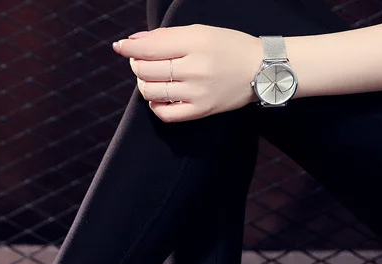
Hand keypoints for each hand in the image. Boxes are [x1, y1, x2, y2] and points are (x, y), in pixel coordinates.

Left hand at [113, 24, 262, 122]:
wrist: (261, 70)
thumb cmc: (229, 47)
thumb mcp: (201, 32)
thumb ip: (167, 36)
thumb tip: (134, 42)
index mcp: (196, 42)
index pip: (150, 47)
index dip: (130, 48)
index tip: (120, 47)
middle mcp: (196, 68)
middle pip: (146, 70)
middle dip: (137, 65)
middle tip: (141, 62)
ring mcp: (197, 92)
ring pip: (151, 91)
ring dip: (144, 84)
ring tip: (152, 78)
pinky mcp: (200, 111)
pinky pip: (165, 114)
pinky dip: (155, 105)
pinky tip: (159, 97)